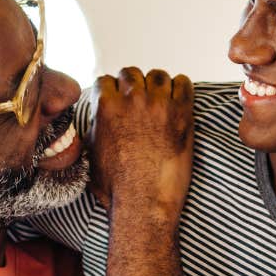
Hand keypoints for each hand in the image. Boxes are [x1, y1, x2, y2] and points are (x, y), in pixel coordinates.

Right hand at [91, 67, 194, 215]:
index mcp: (106, 107)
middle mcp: (131, 100)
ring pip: (157, 75)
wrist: (143, 202)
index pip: (105, 81)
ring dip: (157, 84)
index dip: (110, 90)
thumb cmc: (116, 186)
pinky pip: (184, 83)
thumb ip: (93, 130)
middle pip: (131, 73)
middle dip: (133, 84)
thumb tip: (95, 122)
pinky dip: (181, 88)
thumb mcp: (91, 154)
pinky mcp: (182, 113)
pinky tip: (178, 99)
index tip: (117, 97)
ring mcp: (159, 104)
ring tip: (160, 98)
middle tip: (139, 98)